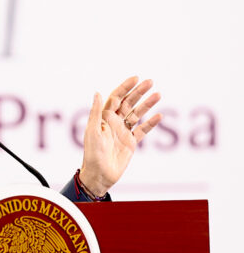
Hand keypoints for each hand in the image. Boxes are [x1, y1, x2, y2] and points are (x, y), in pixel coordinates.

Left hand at [80, 76, 161, 195]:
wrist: (100, 174)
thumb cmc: (92, 153)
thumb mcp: (92, 131)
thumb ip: (96, 112)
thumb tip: (98, 92)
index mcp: (103, 118)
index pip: (116, 98)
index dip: (125, 87)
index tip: (136, 78)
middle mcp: (113, 122)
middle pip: (128, 103)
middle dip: (138, 92)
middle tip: (150, 82)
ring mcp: (123, 132)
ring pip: (137, 114)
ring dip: (147, 104)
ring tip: (158, 94)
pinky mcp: (130, 142)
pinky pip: (142, 130)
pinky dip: (150, 123)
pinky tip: (159, 115)